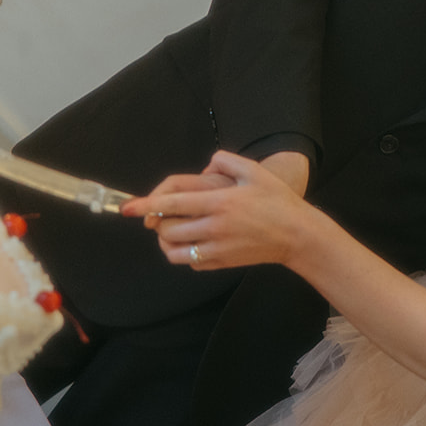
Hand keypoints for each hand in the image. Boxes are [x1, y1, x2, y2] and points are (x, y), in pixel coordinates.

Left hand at [122, 151, 315, 269]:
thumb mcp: (255, 172)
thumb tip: (205, 167)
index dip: (146, 205)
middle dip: (157, 223)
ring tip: (171, 231)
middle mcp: (214, 227)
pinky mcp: (222, 263)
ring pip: (174, 251)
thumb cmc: (278, 201)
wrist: (297, 236)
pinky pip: (191, 262)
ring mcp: (217, 248)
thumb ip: (226, 161)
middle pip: (168, 229)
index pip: (172, 205)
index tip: (128, 208)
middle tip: (159, 216)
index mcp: (219, 202)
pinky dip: (184, 254)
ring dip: (166, 241)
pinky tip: (192, 243)